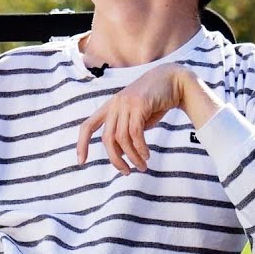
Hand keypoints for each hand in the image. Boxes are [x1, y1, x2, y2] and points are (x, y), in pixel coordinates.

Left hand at [76, 64, 217, 174]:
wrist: (173, 81)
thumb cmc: (155, 103)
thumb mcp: (137, 119)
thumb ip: (126, 133)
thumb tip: (120, 154)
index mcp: (109, 108)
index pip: (87, 126)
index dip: (81, 144)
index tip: (81, 162)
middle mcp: (114, 104)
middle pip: (107, 138)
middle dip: (115, 159)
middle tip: (127, 172)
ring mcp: (125, 103)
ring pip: (121, 138)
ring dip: (132, 156)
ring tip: (142, 166)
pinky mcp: (139, 104)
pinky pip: (135, 132)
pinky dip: (140, 148)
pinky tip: (146, 155)